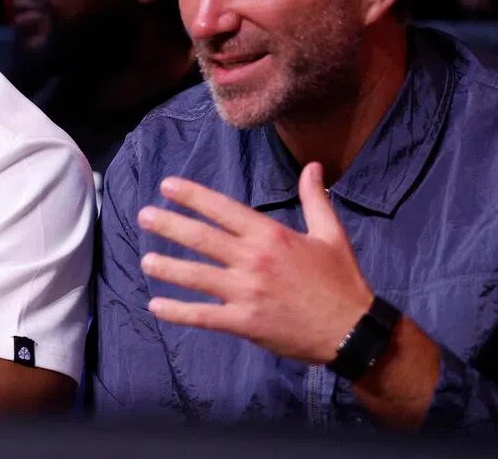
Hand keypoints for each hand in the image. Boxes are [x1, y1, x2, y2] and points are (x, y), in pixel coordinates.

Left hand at [138, 163, 373, 363]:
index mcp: (270, 235)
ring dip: (168, 267)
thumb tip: (314, 166)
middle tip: (144, 216)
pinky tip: (156, 306)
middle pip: (202, 239)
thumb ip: (316, 199)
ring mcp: (246, 293)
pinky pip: (204, 316)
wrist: (353, 331)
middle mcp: (254, 260)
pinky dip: (178, 312)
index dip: (192, 196)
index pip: (223, 209)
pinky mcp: (244, 322)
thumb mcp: (331, 234)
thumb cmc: (341, 281)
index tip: (167, 186)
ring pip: (197, 276)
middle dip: (169, 225)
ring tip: (145, 260)